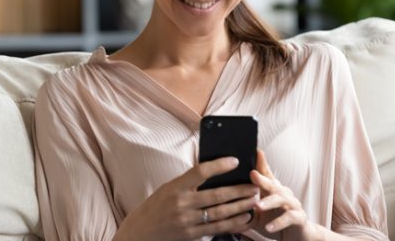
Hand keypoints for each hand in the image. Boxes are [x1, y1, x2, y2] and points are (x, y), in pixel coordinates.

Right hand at [115, 157, 258, 240]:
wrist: (139, 233)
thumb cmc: (155, 207)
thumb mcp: (168, 189)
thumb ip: (188, 183)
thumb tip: (213, 172)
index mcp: (175, 187)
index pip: (200, 172)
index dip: (219, 165)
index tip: (235, 161)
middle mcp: (181, 204)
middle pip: (217, 195)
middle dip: (239, 190)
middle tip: (255, 185)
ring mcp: (187, 222)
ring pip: (220, 213)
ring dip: (240, 206)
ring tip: (254, 200)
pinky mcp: (191, 235)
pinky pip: (216, 229)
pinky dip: (233, 223)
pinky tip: (244, 218)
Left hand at [249, 150, 316, 240]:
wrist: (297, 233)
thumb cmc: (276, 218)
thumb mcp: (259, 211)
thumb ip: (246, 206)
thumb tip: (225, 204)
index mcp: (272, 189)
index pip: (266, 174)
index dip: (261, 163)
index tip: (255, 152)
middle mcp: (283, 193)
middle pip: (273, 184)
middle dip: (262, 179)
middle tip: (252, 175)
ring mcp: (292, 204)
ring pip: (281, 199)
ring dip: (269, 202)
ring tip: (258, 205)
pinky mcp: (299, 218)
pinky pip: (290, 218)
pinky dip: (279, 222)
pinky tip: (269, 227)